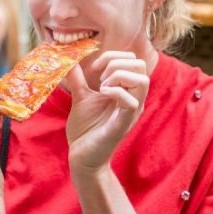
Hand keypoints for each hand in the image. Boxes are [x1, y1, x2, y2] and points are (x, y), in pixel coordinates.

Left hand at [64, 51, 148, 177]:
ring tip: (102, 88)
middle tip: (99, 77)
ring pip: (142, 80)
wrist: (82, 156)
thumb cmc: (86, 128)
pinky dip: (116, 92)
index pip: (132, 60)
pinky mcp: (123, 124)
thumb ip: (78, 78)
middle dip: (116, 63)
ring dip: (118, 76)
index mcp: (126, 90)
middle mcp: (133, 99)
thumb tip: (70, 59)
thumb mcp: (81, 96)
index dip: (113, 57)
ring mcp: (130, 111)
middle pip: (140, 66)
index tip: (94, 68)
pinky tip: (102, 94)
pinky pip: (131, 102)